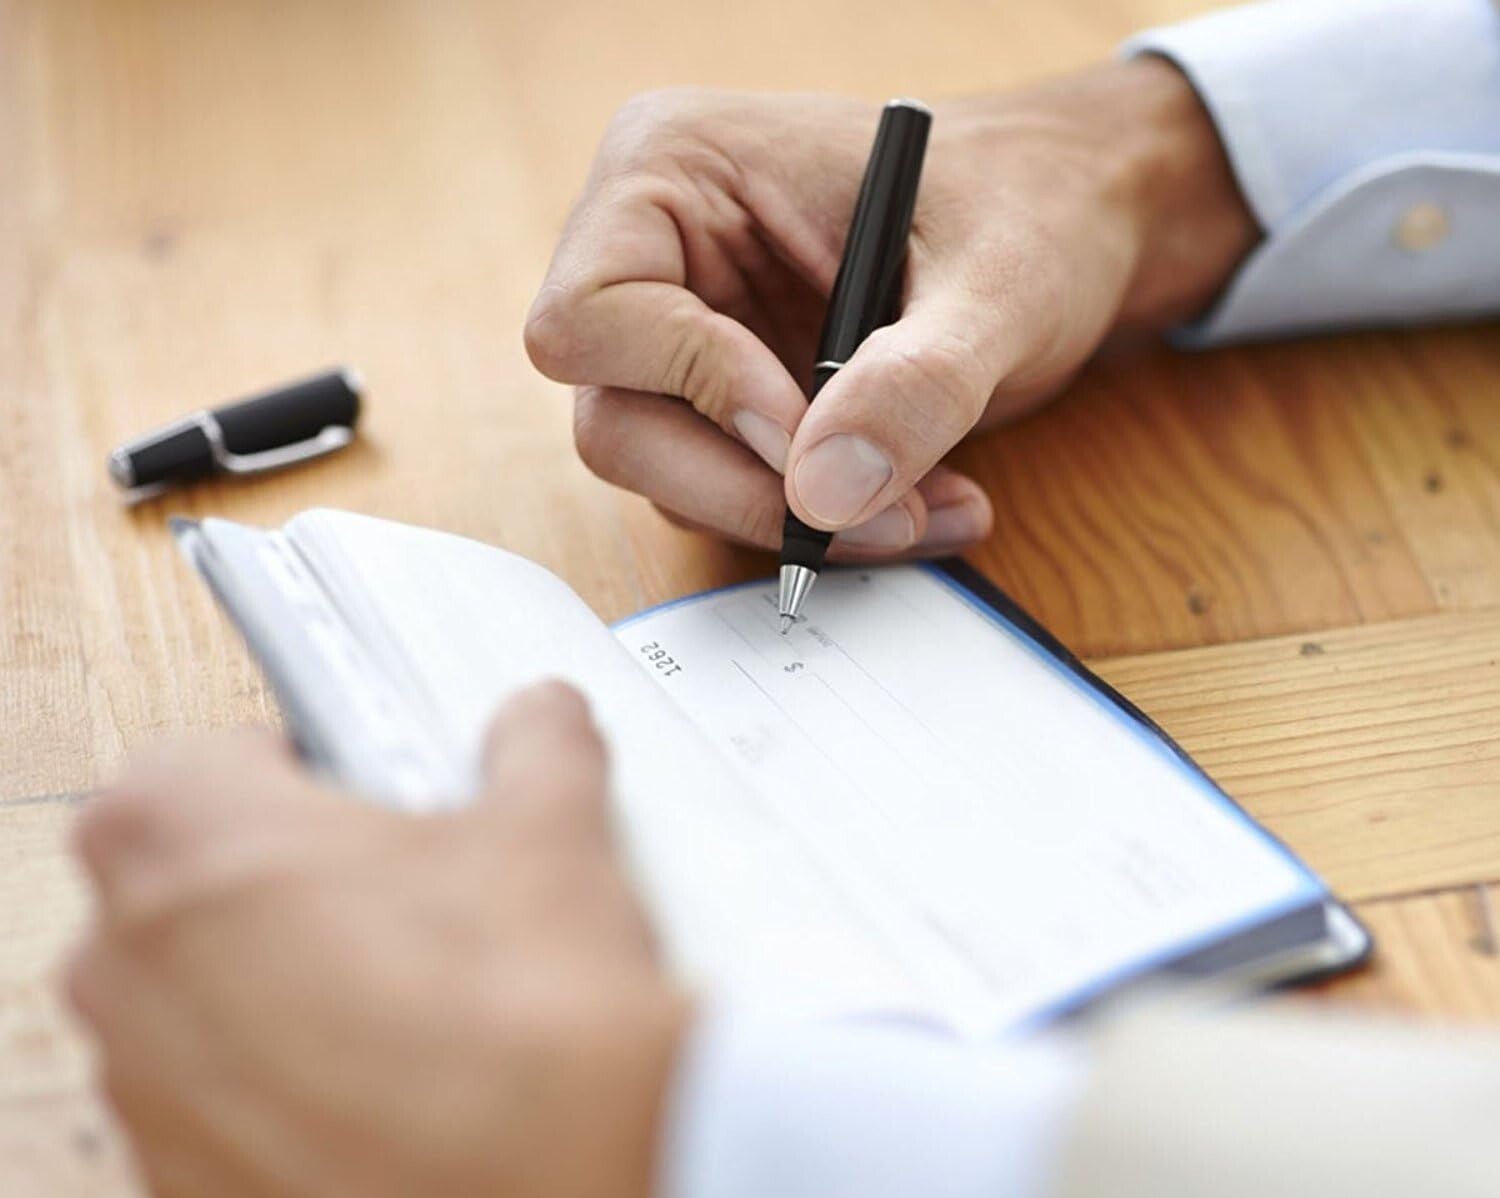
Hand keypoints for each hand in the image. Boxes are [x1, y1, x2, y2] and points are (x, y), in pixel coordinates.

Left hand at [66, 683, 687, 1197]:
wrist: (563, 1184)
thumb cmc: (523, 999)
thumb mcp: (548, 825)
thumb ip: (534, 746)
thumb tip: (544, 724)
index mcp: (176, 833)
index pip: (196, 766)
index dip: (290, 778)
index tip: (358, 803)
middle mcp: (125, 968)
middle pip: (183, 895)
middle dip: (278, 894)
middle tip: (400, 906)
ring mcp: (149, 1102)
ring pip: (199, 1021)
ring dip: (279, 1007)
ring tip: (414, 1013)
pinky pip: (228, 1132)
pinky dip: (293, 1115)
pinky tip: (405, 1106)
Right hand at [525, 61, 1254, 558]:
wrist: (1076, 227)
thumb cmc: (1033, 205)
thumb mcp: (996, 285)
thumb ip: (915, 384)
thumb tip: (824, 497)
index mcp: (673, 172)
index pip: (589, 318)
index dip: (692, 388)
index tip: (805, 429)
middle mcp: (656, 257)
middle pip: (618, 424)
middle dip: (749, 490)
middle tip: (877, 519)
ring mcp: (688, 338)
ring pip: (674, 479)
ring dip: (800, 520)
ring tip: (925, 505)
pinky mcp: (730, 406)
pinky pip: (733, 495)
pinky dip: (820, 523)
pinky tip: (908, 503)